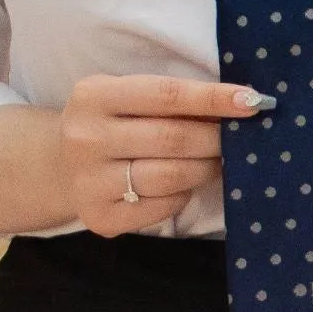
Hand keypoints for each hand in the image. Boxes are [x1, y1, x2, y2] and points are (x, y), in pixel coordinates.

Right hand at [61, 73, 264, 233]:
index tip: (254, 100)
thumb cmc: (112, 122)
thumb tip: (242, 103)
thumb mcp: (126, 96)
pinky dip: (183, 194)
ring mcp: (88, 181)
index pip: (167, 94)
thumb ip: (171, 99)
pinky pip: (162, 206)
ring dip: (207, 168)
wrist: (58, 165)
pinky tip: (182, 184)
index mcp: (94, 95)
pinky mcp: (99, 217)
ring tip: (216, 160)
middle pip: (173, 138)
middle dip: (217, 138)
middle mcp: (85, 138)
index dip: (214, 98)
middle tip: (241, 136)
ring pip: (171, 176)